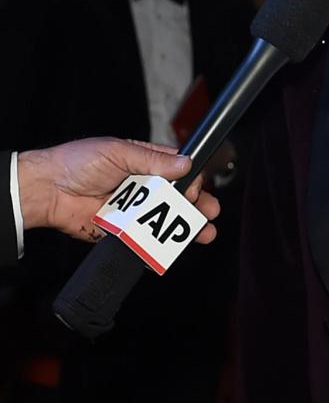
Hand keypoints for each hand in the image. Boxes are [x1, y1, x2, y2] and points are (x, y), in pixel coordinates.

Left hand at [17, 138, 219, 242]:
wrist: (47, 190)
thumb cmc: (77, 162)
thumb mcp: (117, 152)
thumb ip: (152, 159)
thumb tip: (184, 163)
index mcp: (144, 163)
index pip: (178, 171)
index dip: (191, 180)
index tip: (195, 187)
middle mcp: (142, 187)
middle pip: (178, 198)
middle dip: (197, 206)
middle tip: (207, 212)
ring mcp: (134, 211)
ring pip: (165, 221)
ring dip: (185, 228)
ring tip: (202, 233)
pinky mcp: (123, 231)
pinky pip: (144, 241)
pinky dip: (157, 248)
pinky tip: (169, 251)